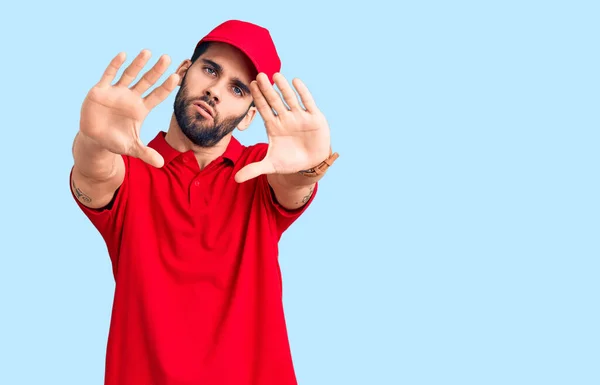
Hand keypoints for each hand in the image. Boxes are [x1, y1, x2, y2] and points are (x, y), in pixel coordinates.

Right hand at [79, 50, 179, 167]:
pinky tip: (123, 55)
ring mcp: (116, 92)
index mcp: (141, 109)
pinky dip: (115, 65)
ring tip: (148, 52)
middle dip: (156, 70)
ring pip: (130, 74)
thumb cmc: (115, 141)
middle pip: (147, 81)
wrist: (94, 139)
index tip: (176, 77)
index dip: (166, 87)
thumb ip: (146, 153)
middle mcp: (131, 97)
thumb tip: (161, 165)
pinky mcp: (101, 90)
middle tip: (167, 57)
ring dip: (138, 63)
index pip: (157, 95)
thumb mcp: (132, 148)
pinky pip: (109, 75)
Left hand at [234, 72, 330, 182]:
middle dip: (267, 89)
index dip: (258, 97)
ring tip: (276, 75)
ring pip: (290, 99)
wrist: (310, 164)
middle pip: (275, 101)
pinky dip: (302, 93)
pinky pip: (308, 103)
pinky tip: (296, 81)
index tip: (250, 84)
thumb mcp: (271, 166)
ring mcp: (300, 117)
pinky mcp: (314, 118)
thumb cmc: (290, 161)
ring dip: (284, 88)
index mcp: (274, 126)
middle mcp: (285, 118)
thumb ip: (254, 169)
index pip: (264, 109)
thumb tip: (235, 179)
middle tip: (260, 75)